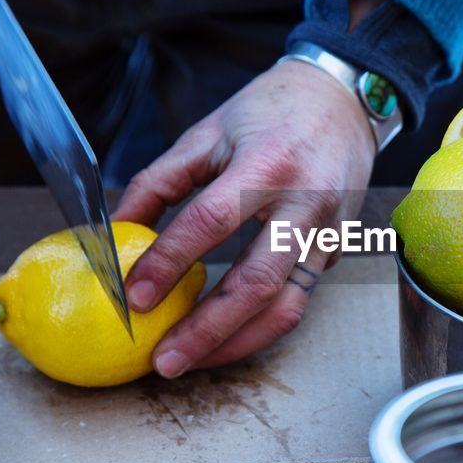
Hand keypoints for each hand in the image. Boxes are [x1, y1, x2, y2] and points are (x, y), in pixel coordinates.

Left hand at [114, 59, 376, 374]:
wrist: (344, 100)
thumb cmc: (272, 112)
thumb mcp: (207, 133)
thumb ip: (159, 181)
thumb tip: (117, 232)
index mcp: (268, 164)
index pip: (212, 222)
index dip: (169, 262)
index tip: (134, 296)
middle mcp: (304, 203)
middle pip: (256, 283)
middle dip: (206, 330)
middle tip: (164, 360)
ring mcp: (327, 232)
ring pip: (287, 307)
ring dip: (237, 343)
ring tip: (192, 362)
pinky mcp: (336, 250)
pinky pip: (298, 298)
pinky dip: (259, 325)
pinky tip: (224, 336)